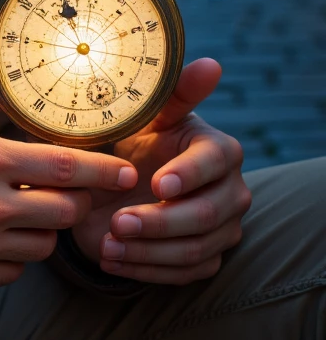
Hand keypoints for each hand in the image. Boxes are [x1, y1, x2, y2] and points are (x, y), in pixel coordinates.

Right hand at [0, 75, 137, 291]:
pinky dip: (15, 254)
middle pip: (66, 210)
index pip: (63, 166)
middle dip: (77, 200)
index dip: (103, 170)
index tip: (127, 171)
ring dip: (45, 228)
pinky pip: (16, 270)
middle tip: (70, 190)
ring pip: (45, 244)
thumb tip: (21, 71)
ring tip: (25, 211)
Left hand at [71, 58, 250, 283]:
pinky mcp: (207, 258)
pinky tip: (111, 259)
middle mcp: (231, 190)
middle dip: (160, 222)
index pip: (217, 162)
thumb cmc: (136, 141)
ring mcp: (223, 228)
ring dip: (147, 251)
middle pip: (207, 215)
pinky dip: (145, 270)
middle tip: (117, 222)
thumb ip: (175, 92)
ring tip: (107, 244)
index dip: (189, 175)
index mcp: (219, 149)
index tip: (156, 184)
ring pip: (196, 250)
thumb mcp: (145, 116)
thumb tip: (211, 64)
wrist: (117, 183)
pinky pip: (184, 274)